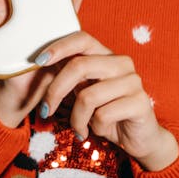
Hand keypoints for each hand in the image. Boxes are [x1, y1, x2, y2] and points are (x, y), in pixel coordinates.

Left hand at [36, 30, 178, 170]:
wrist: (138, 138)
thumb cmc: (105, 112)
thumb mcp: (83, 92)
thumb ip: (69, 77)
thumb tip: (38, 65)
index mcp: (106, 55)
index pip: (82, 39)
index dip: (58, 47)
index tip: (38, 62)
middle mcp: (122, 63)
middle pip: (79, 66)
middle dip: (55, 91)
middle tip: (45, 110)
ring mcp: (133, 81)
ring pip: (88, 96)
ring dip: (76, 118)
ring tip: (79, 128)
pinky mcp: (140, 103)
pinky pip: (103, 114)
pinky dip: (94, 127)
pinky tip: (99, 130)